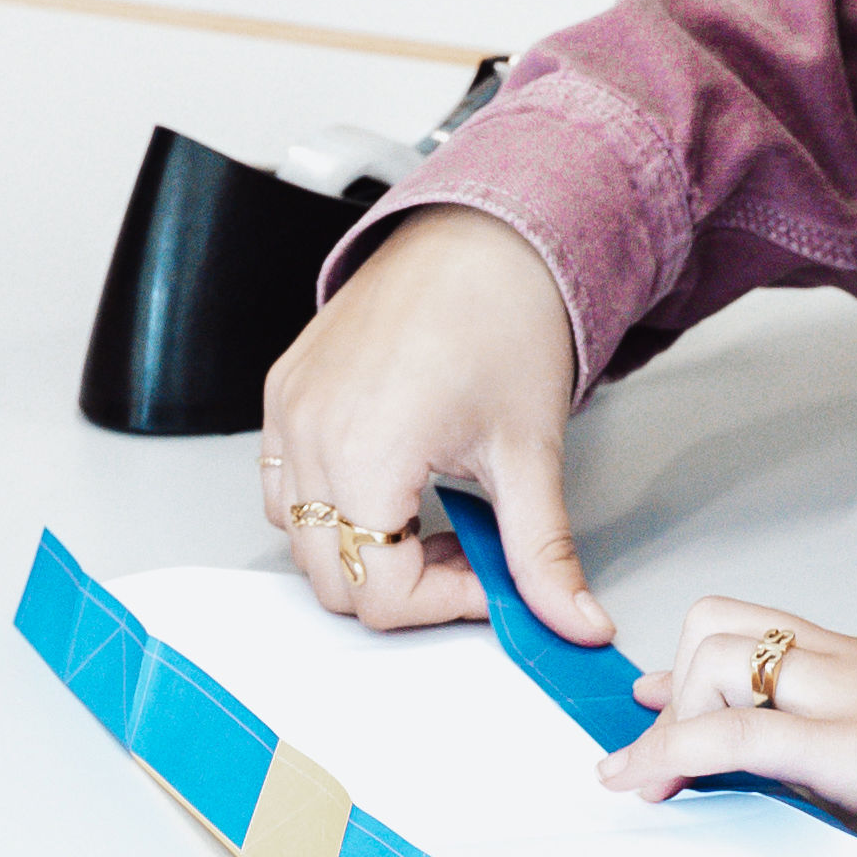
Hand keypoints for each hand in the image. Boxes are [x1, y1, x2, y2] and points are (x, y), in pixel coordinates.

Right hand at [260, 202, 602, 642]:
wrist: (484, 235)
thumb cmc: (503, 316)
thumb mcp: (530, 452)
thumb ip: (543, 555)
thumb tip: (574, 621)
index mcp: (367, 451)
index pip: (382, 592)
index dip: (447, 602)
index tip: (490, 576)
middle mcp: (311, 432)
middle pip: (334, 577)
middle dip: (406, 584)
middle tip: (467, 550)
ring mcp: (289, 410)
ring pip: (299, 537)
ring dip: (362, 548)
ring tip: (428, 514)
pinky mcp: (283, 392)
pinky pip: (282, 484)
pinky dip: (328, 503)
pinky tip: (387, 480)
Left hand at [598, 599, 856, 837]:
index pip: (771, 630)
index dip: (706, 659)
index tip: (665, 688)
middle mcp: (848, 659)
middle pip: (723, 622)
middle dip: (679, 677)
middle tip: (661, 737)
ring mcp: (839, 695)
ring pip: (717, 661)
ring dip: (671, 721)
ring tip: (654, 778)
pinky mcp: (835, 744)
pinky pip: (730, 736)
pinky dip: (673, 757)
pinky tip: (647, 784)